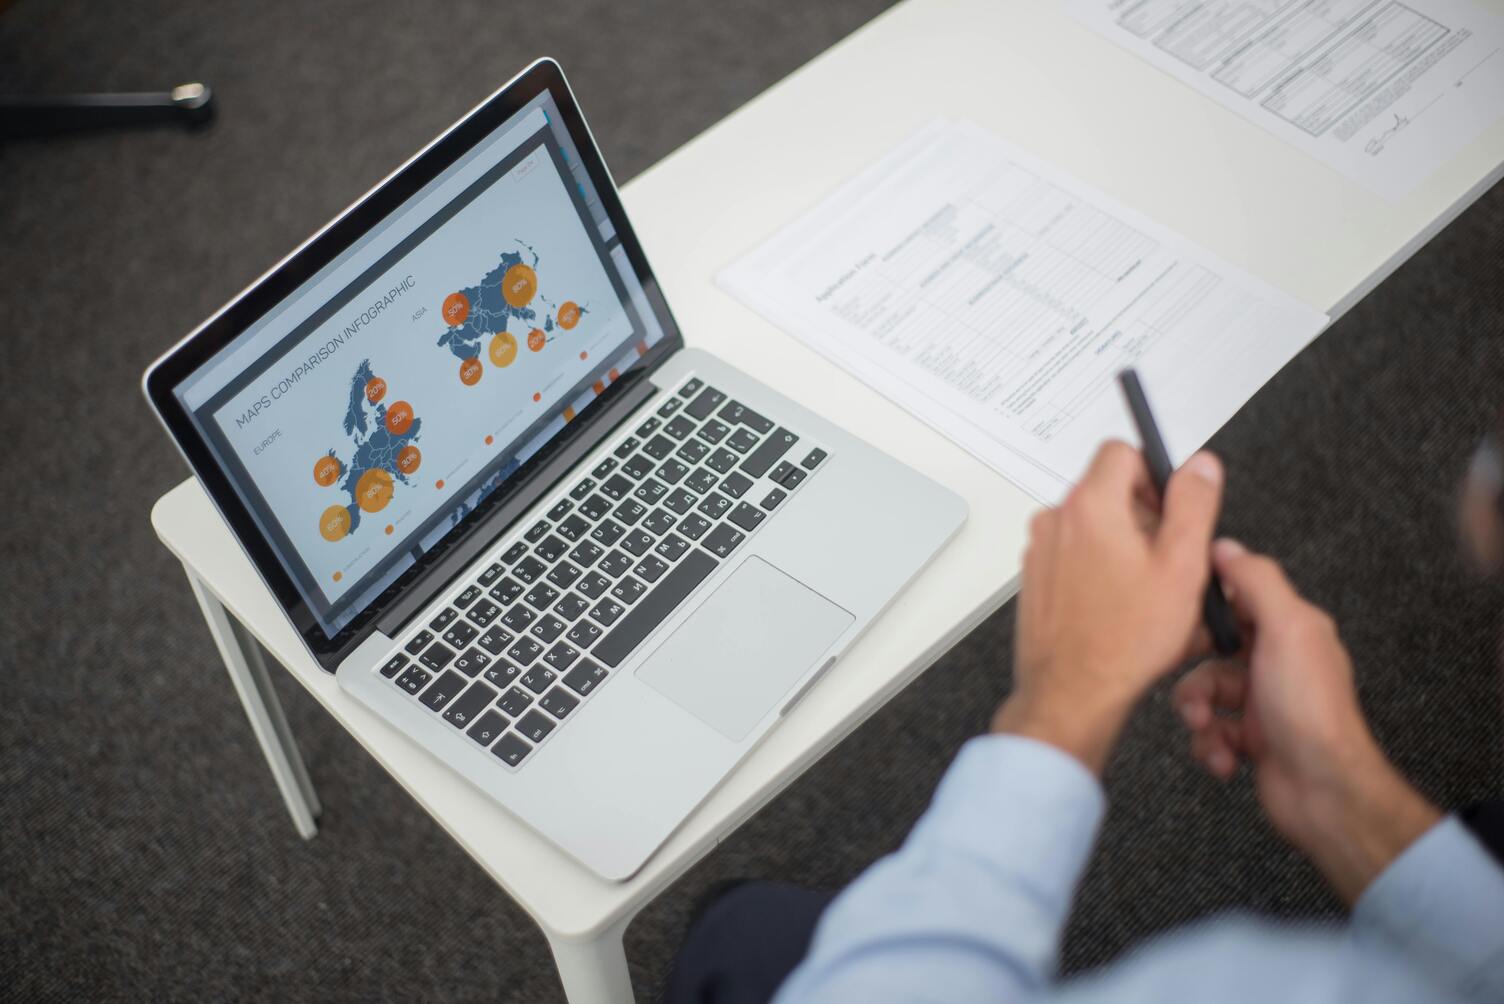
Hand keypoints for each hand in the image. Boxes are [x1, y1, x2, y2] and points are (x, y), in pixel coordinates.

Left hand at [992, 442, 1223, 774]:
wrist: (1073, 692)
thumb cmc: (1127, 638)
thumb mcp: (1182, 566)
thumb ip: (1194, 504)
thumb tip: (1201, 465)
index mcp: (1090, 505)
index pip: (1120, 452)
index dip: (1153, 475)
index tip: (1170, 509)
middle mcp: (1056, 520)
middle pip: (1106, 490)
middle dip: (1142, 516)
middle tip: (1168, 560)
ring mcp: (1040, 550)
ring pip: (1092, 526)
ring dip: (1122, 547)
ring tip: (1147, 592)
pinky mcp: (1036, 578)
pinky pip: (1074, 556)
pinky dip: (1099, 570)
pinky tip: (1121, 607)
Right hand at [1175, 539, 1439, 904]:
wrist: (1323, 792)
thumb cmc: (1310, 713)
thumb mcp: (1286, 630)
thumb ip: (1256, 582)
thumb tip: (1227, 547)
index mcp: (1292, 628)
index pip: (1239, 598)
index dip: (1206, 607)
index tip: (1179, 615)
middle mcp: (1278, 661)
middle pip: (1212, 648)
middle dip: (1192, 669)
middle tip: (1186, 678)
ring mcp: (1264, 701)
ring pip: (1205, 691)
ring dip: (1197, 711)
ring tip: (1208, 728)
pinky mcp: (1251, 738)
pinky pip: (1211, 731)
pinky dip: (1210, 745)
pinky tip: (1225, 757)